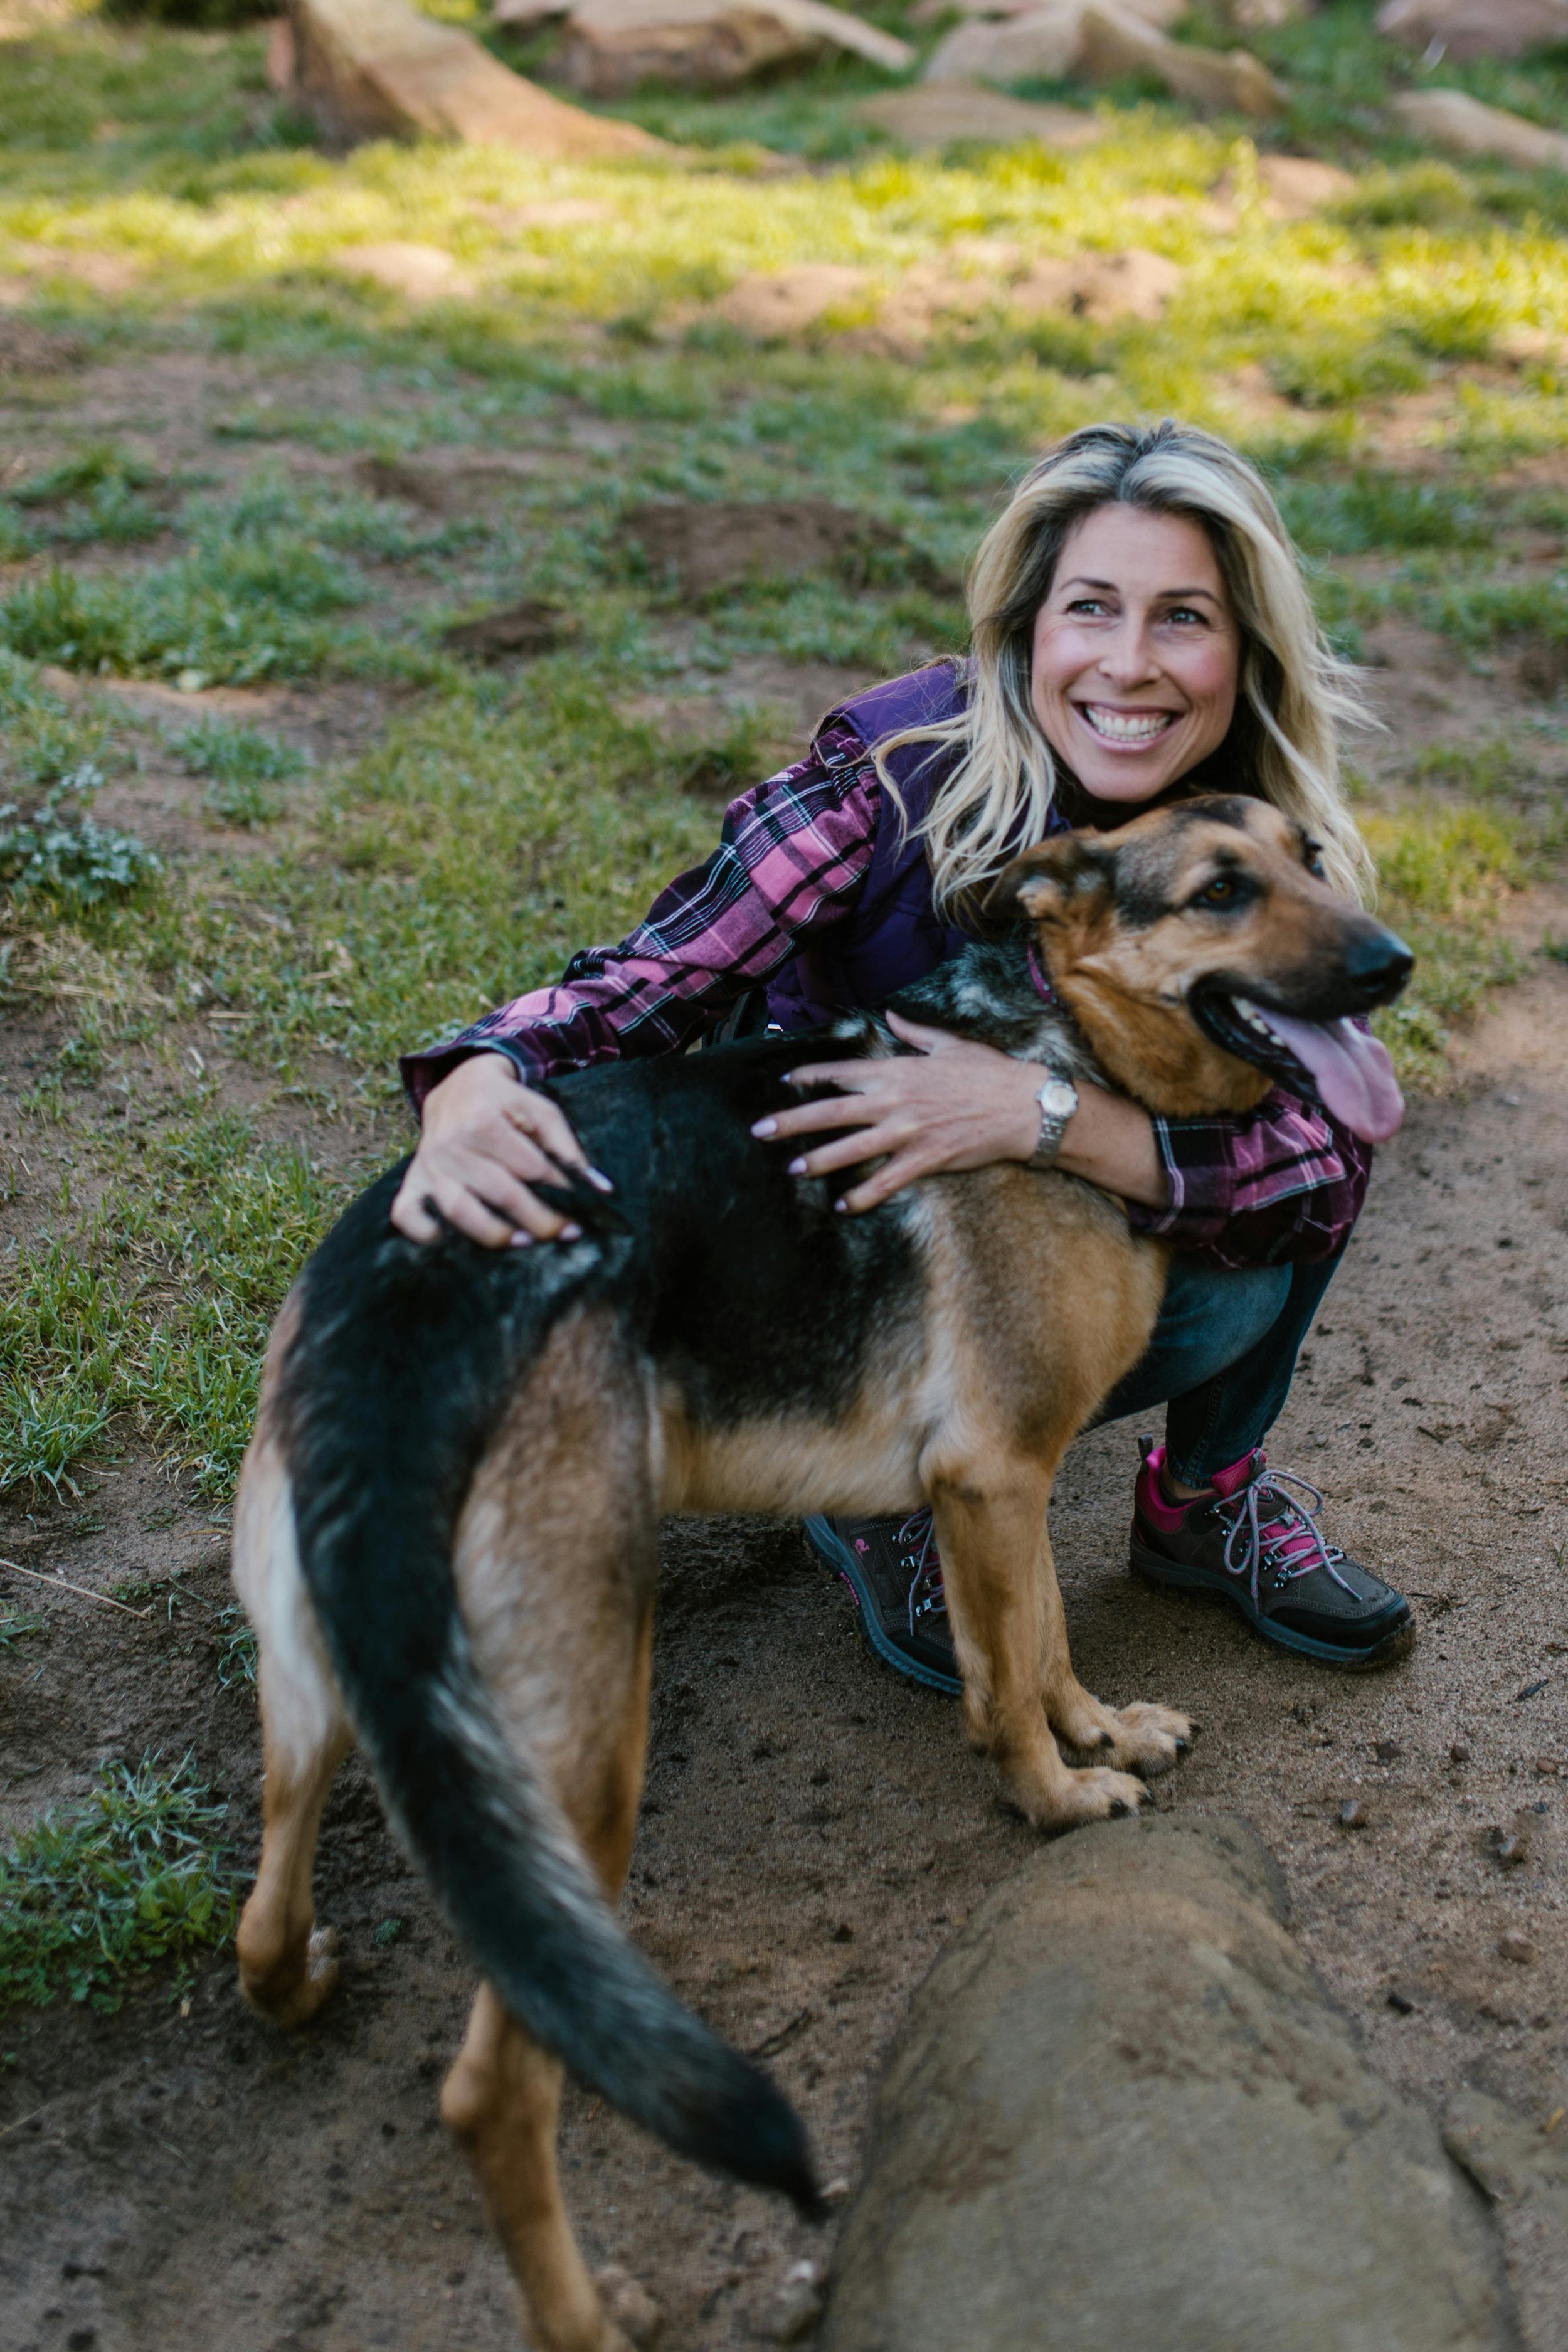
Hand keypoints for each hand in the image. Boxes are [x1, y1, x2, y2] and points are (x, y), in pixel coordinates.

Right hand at [391, 1052, 610, 1247]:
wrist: (458, 1085)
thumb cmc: (507, 1103)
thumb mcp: (541, 1111)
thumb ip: (569, 1148)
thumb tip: (600, 1189)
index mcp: (485, 1122)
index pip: (530, 1168)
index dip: (560, 1192)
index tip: (583, 1211)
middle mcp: (452, 1145)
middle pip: (500, 1192)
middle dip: (539, 1219)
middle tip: (567, 1234)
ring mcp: (429, 1166)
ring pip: (458, 1209)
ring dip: (492, 1233)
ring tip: (523, 1243)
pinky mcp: (412, 1181)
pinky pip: (406, 1214)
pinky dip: (425, 1234)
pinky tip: (451, 1243)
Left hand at [750, 1011, 1043, 1214]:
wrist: (1023, 1104)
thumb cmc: (989, 1071)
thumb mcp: (949, 1043)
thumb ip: (914, 1033)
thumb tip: (891, 1017)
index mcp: (898, 1070)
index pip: (843, 1072)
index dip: (811, 1076)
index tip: (786, 1080)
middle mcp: (895, 1100)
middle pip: (833, 1111)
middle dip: (793, 1120)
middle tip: (760, 1130)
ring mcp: (908, 1131)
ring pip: (852, 1147)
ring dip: (819, 1159)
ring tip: (792, 1169)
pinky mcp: (926, 1158)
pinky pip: (887, 1180)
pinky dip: (864, 1194)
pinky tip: (843, 1205)